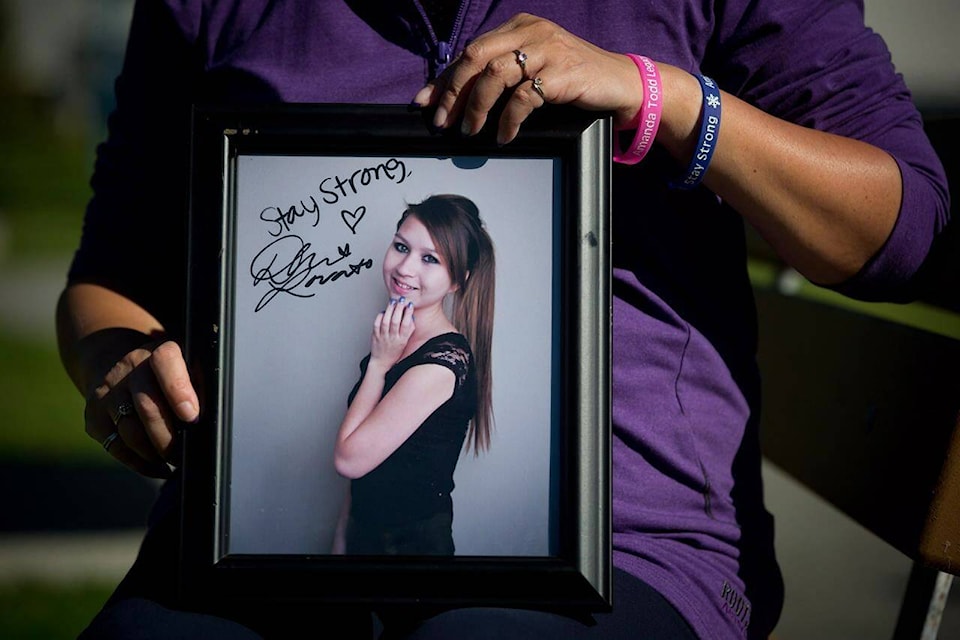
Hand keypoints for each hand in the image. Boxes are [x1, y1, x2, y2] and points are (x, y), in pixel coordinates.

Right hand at [86, 339, 199, 478]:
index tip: (192, 416)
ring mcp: (107, 392)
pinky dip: (139, 463)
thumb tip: (214, 419)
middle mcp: (128, 368)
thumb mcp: (188, 366)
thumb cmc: (168, 373)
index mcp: (158, 352)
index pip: (165, 363)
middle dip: (170, 437)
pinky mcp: (93, 417)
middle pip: (147, 407)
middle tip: (185, 453)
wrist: (115, 362)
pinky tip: (157, 467)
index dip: (178, 390)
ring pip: (130, 431)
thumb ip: (201, 384)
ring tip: (173, 460)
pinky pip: (116, 447)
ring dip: (155, 453)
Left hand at [368, 298, 414, 370]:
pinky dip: (380, 316)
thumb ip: (409, 330)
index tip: (410, 305)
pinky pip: (376, 324)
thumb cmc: (394, 352)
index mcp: (402, 340)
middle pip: (396, 321)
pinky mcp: (375, 336)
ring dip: (390, 310)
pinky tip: (384, 312)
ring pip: (386, 321)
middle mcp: (392, 339)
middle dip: (399, 309)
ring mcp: (383, 337)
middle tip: (401, 300)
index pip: (406, 325)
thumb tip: (411, 317)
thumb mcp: (405, 342)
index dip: (408, 313)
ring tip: (393, 302)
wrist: (382, 362)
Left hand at [412, 12, 643, 143]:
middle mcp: (530, 31)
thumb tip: (457, 100)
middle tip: (444, 121)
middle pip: (476, 57)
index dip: (444, 79)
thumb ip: (501, 75)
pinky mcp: (562, 73)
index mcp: (518, 26)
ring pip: (495, 75)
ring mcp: (547, 50)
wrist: (620, 82)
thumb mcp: (533, 68)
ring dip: (476, 107)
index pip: (470, 51)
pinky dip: (508, 120)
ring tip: (471, 131)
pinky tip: (504, 135)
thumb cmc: (573, 79)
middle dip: (453, 92)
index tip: (425, 103)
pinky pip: (523, 98)